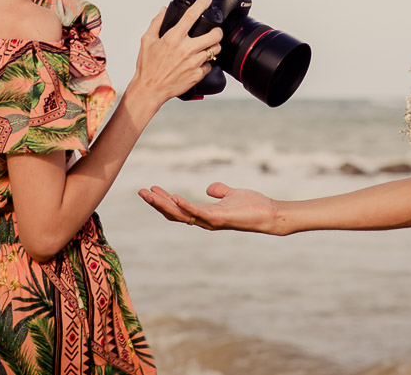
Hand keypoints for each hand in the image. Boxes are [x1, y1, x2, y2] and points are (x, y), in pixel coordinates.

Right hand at [130, 0, 223, 105]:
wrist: (149, 89)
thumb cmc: (148, 67)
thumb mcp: (147, 41)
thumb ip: (156, 23)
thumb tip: (163, 11)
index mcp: (173, 38)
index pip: (191, 16)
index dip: (202, 4)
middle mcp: (186, 49)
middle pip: (214, 35)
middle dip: (217, 31)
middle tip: (215, 32)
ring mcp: (193, 63)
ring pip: (215, 50)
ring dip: (213, 47)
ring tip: (207, 47)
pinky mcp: (197, 75)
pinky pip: (209, 65)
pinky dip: (206, 63)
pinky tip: (199, 63)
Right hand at [139, 182, 284, 234]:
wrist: (270, 213)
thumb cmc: (253, 206)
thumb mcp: (232, 194)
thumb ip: (220, 191)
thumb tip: (209, 189)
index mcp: (205, 214)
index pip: (178, 209)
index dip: (163, 200)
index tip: (151, 188)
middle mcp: (204, 220)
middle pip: (174, 213)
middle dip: (156, 203)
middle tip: (141, 191)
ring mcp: (210, 221)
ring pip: (180, 214)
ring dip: (163, 204)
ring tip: (150, 193)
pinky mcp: (219, 219)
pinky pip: (197, 212)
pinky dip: (185, 205)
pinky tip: (174, 196)